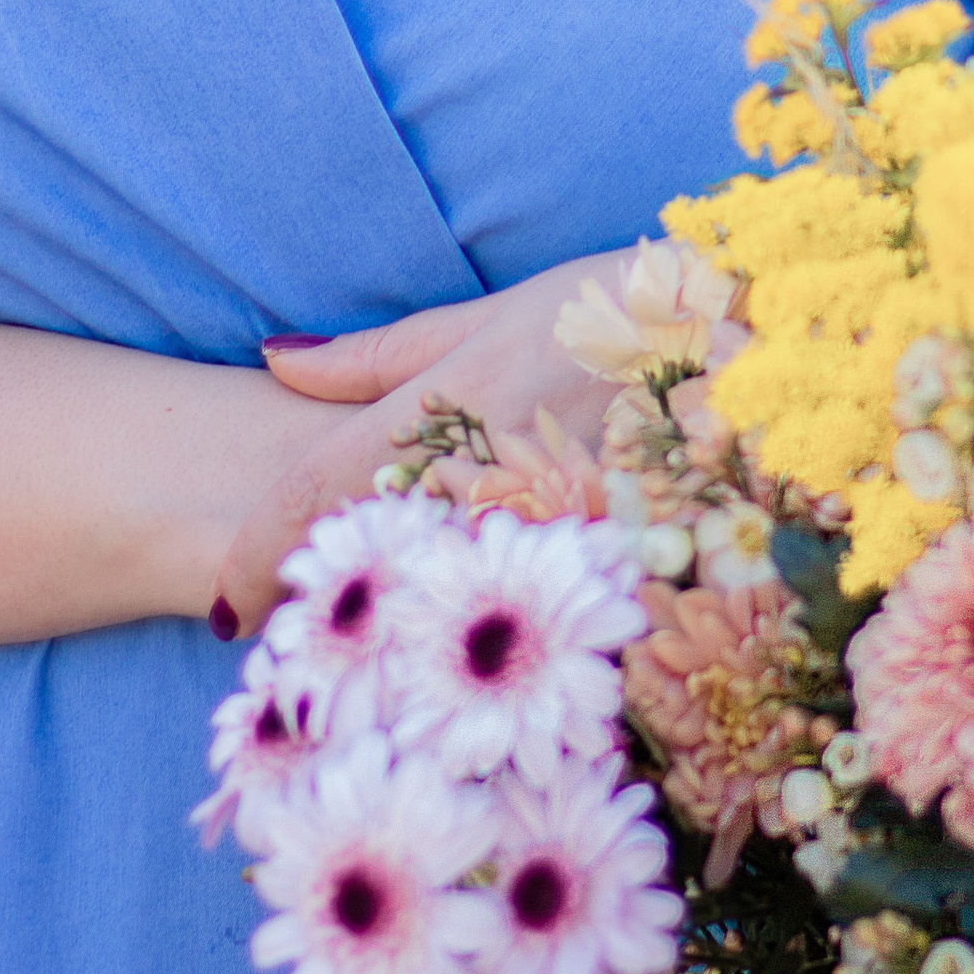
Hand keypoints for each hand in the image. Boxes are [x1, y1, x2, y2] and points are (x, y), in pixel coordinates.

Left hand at [208, 254, 619, 638]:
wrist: (743, 334)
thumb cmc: (606, 313)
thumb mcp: (488, 316)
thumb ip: (376, 357)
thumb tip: (275, 361)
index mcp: (435, 410)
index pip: (310, 496)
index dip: (253, 560)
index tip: (230, 607)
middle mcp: (474, 473)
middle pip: (366, 568)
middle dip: (332, 614)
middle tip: (311, 646)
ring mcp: (536, 528)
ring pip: (438, 604)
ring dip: (409, 634)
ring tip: (399, 660)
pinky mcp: (596, 564)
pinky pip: (522, 616)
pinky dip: (492, 636)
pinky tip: (497, 651)